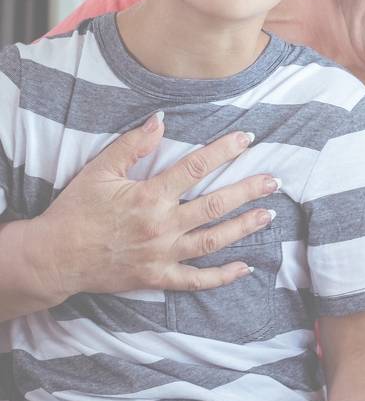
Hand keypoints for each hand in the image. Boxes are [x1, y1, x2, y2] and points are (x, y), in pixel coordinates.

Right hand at [34, 112, 278, 301]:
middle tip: (275, 181)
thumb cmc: (76, 210)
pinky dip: (222, 276)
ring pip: (213, 241)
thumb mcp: (99, 171)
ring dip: (244, 227)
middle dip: (248, 191)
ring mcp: (162, 254)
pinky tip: (246, 267)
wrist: (54, 257)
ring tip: (269, 215)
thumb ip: (132, 145)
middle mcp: (162, 226)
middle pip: (215, 205)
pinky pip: (196, 280)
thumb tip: (161, 120)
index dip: (224, 151)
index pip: (196, 167)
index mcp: (149, 196)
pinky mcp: (157, 277)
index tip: (247, 138)